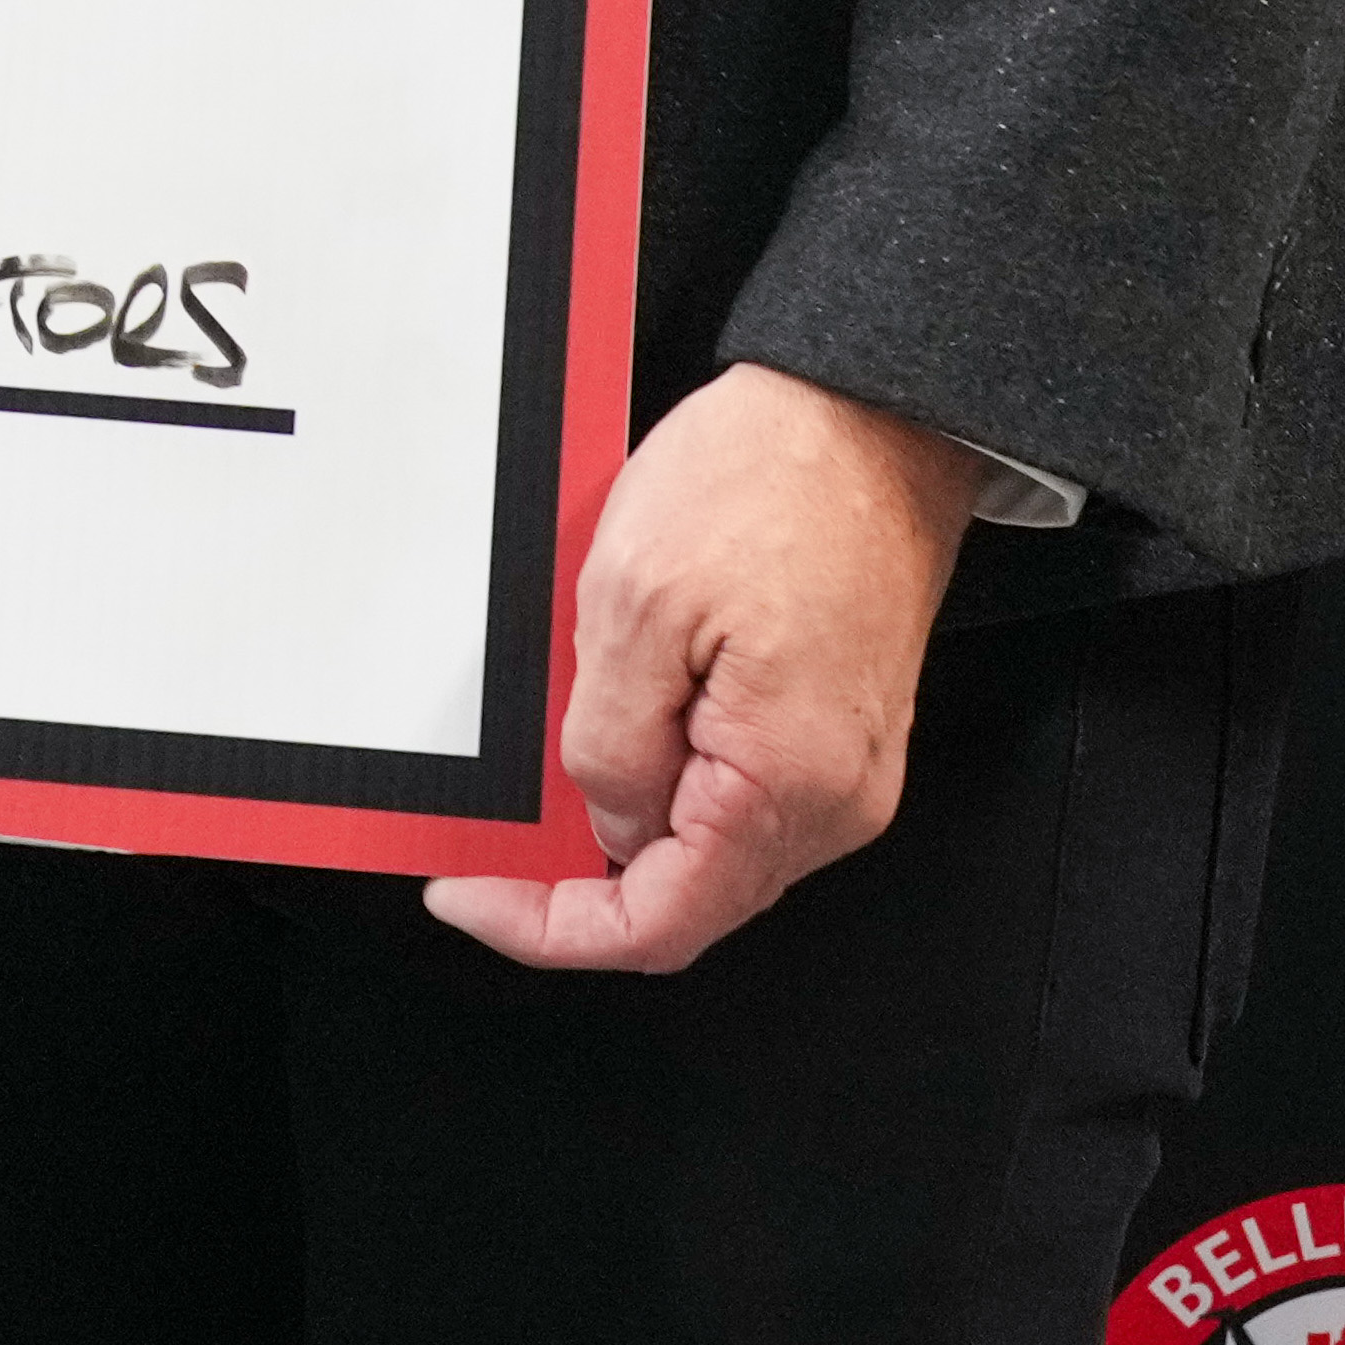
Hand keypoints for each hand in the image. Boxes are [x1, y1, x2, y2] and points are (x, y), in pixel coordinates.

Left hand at [419, 362, 975, 971]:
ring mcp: (841, 768)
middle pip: (683, 893)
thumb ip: (610, 741)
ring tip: (570, 716)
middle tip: (495, 825)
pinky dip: (663, 764)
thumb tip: (603, 826)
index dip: (549, 928)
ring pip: (704, 840)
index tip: (473, 894)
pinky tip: (625, 698)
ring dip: (622, 801)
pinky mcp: (832, 729)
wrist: (871, 416)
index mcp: (786, 783)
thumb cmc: (774, 479)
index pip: (660, 924)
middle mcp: (834, 799)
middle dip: (577, 868)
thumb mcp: (633, 603)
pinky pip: (733, 786)